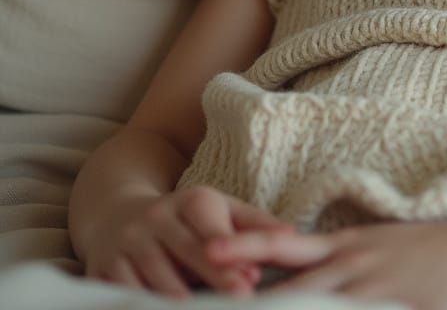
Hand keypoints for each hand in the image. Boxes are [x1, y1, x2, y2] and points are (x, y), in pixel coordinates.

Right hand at [83, 186, 297, 299]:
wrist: (115, 214)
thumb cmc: (185, 218)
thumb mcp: (219, 209)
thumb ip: (254, 223)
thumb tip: (292, 236)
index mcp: (190, 201)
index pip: (214, 231)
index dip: (231, 256)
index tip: (253, 279)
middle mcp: (156, 217)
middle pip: (188, 252)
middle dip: (213, 278)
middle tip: (239, 301)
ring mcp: (127, 243)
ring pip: (154, 277)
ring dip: (174, 299)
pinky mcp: (102, 269)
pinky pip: (122, 293)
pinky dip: (140, 308)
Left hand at [206, 208, 446, 309]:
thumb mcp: (401, 253)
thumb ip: (365, 269)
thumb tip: (334, 283)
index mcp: (349, 245)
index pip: (283, 250)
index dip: (244, 253)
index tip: (206, 258)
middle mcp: (350, 261)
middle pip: (280, 278)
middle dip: (235, 289)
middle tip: (187, 294)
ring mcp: (368, 283)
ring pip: (301, 299)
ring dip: (266, 304)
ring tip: (219, 304)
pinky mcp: (391, 302)